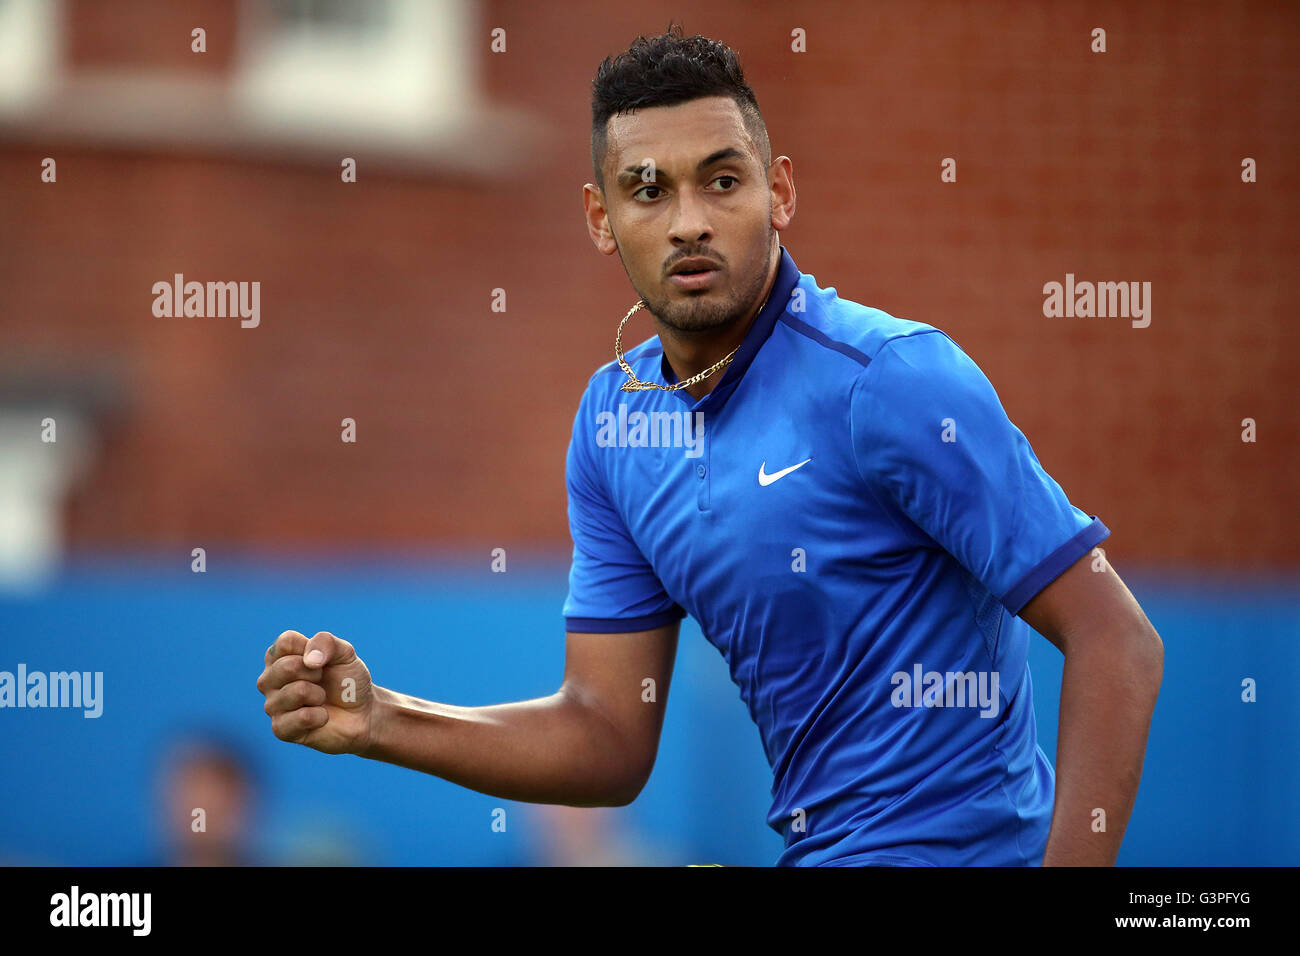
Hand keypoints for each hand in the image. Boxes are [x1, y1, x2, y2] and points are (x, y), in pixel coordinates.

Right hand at [257, 630, 374, 754]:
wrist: (362, 712)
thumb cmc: (347, 680)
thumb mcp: (344, 652)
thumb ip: (327, 642)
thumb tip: (310, 660)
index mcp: (279, 656)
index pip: (286, 642)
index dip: (313, 649)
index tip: (322, 661)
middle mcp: (269, 680)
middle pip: (287, 666)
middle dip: (317, 673)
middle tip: (323, 681)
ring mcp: (272, 705)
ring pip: (298, 691)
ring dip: (320, 695)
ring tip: (321, 699)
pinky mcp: (281, 729)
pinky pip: (303, 717)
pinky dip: (321, 716)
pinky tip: (321, 717)